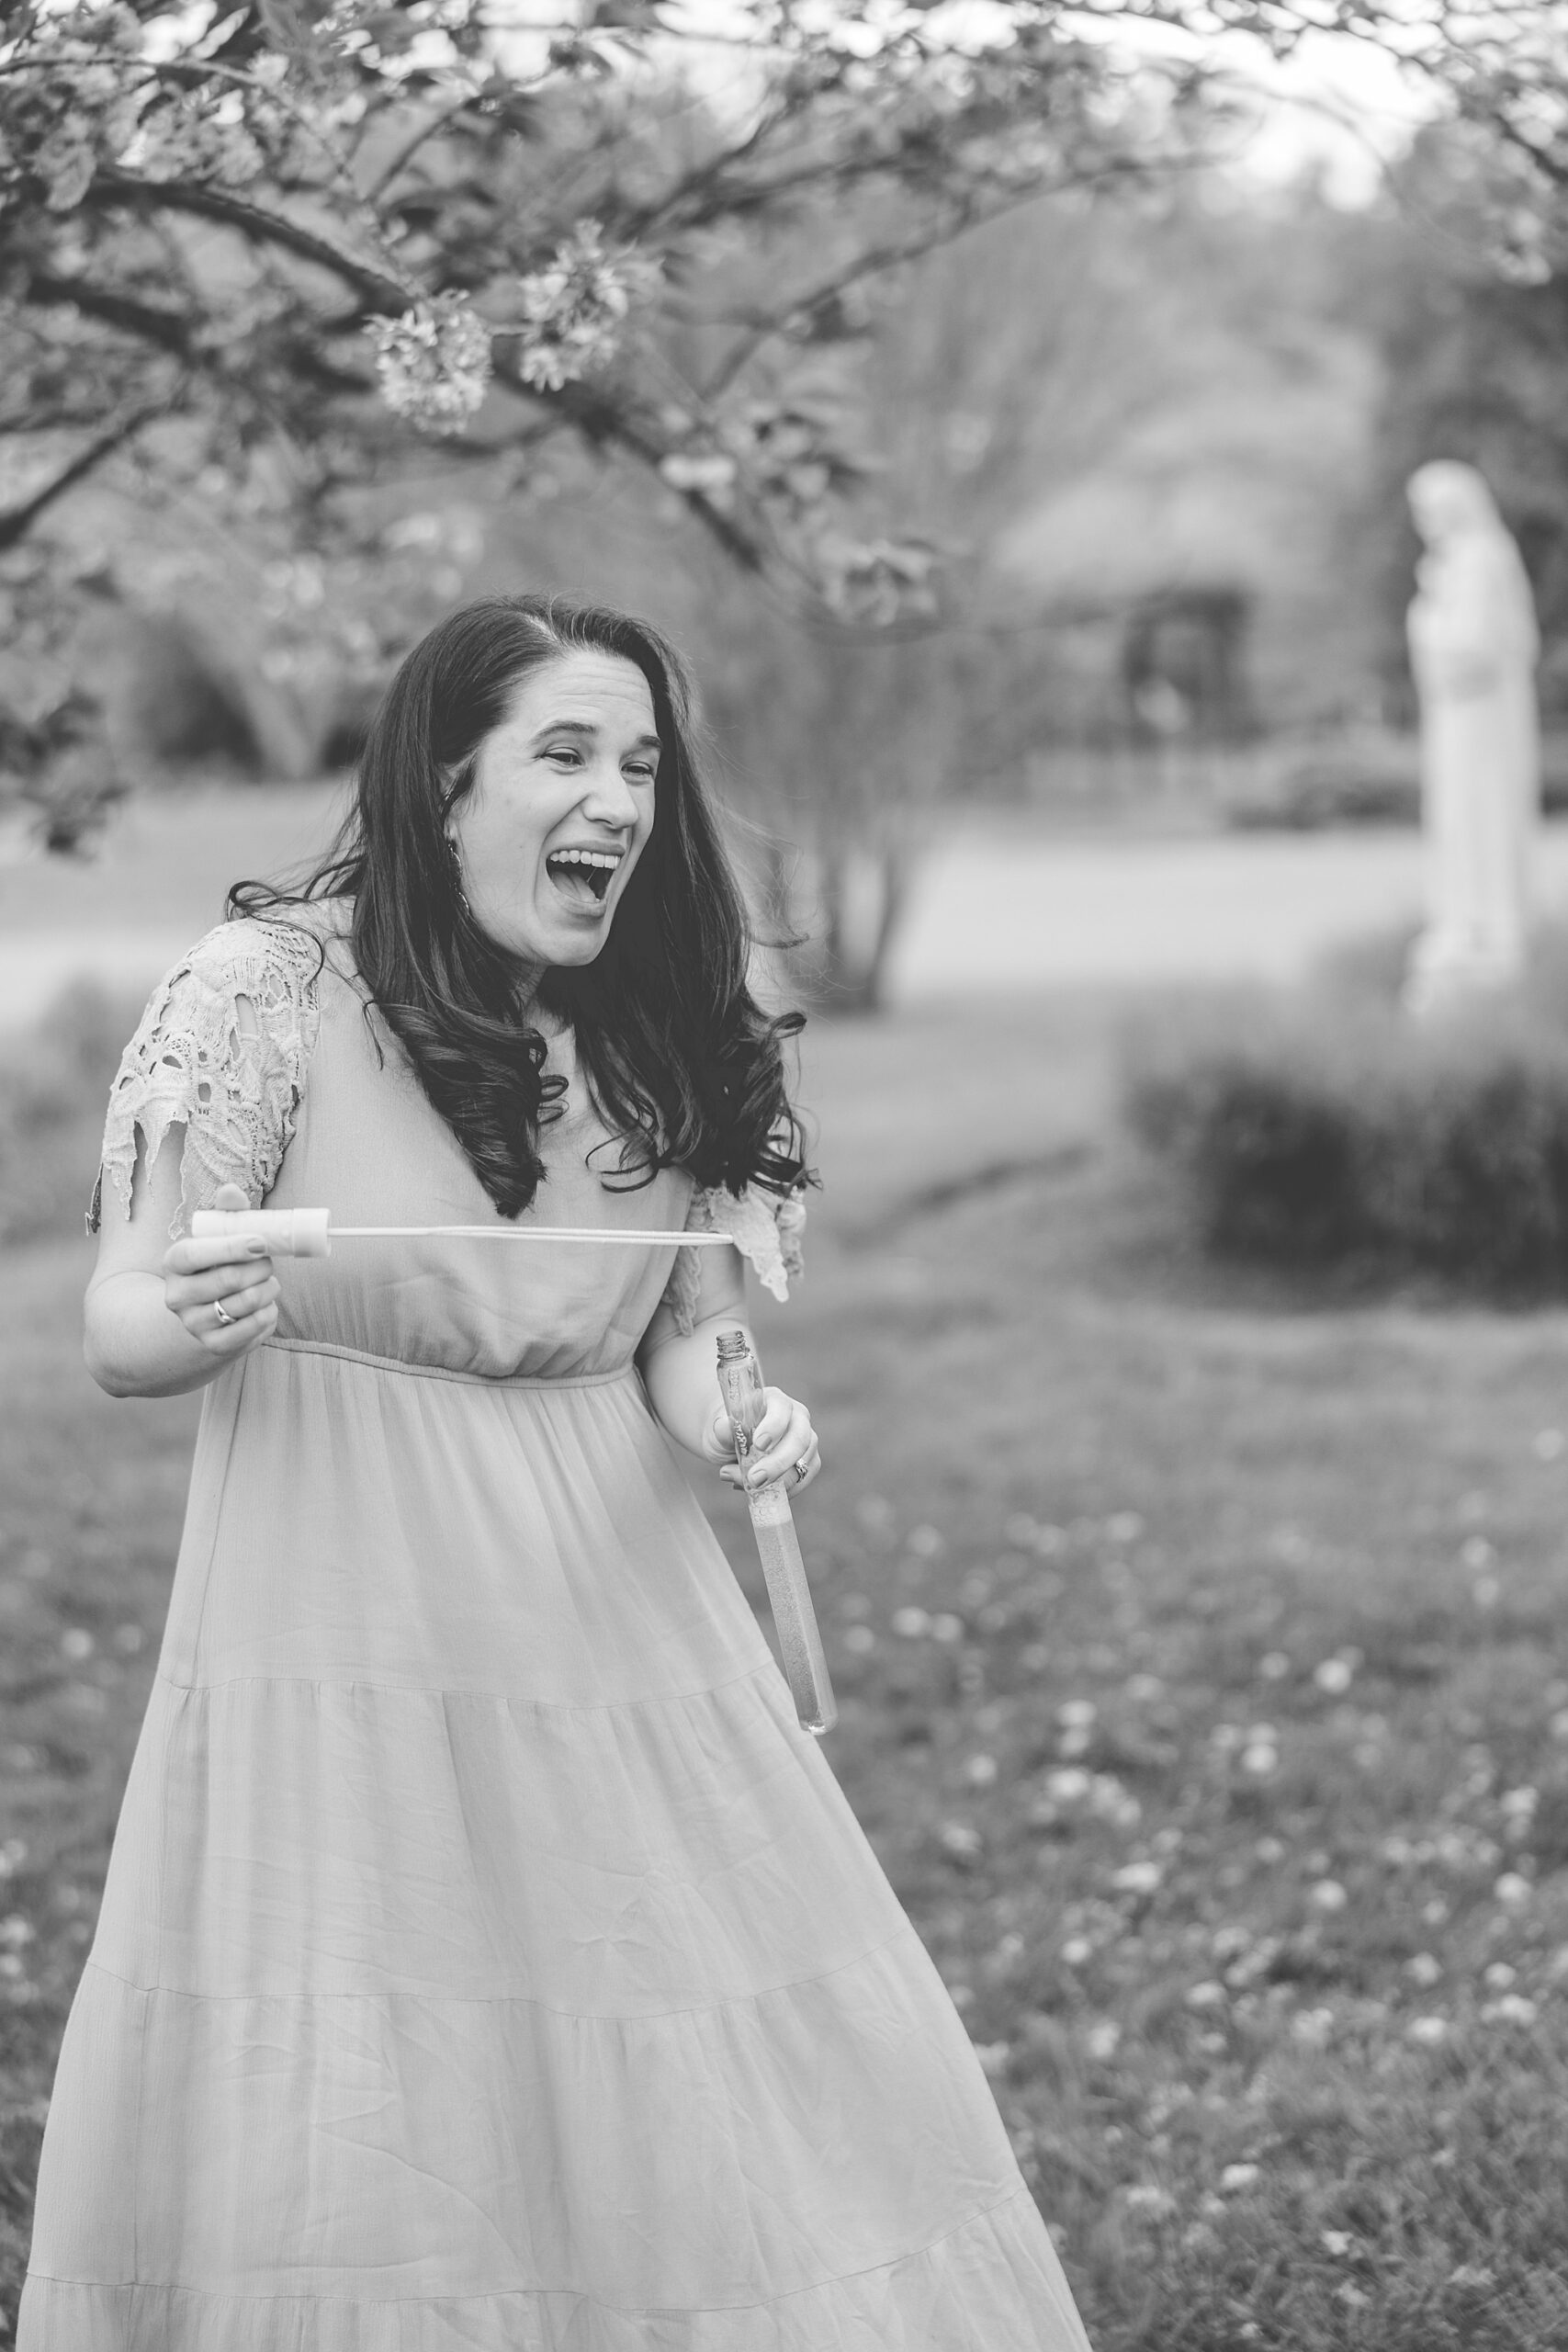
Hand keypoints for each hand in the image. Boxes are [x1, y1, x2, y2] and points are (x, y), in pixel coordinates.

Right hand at [161, 1181, 279, 1358]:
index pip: (196, 1254)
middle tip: (269, 1263)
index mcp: (174, 1262)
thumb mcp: (218, 1238)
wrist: (208, 1314)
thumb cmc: (218, 1266)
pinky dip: (269, 1313)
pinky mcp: (215, 1345)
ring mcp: (193, 1323)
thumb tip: (230, 1190)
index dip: (231, 1247)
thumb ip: (226, 1214)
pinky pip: (254, 1327)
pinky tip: (266, 1306)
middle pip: (228, 1280)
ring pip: (245, 1303)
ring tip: (269, 1283)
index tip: (260, 1242)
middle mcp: (176, 1296)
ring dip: (269, 1289)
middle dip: (260, 1268)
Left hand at [709, 1386, 820, 1495]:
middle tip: (755, 1480)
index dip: (774, 1427)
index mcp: (775, 1401)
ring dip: (778, 1481)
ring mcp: (805, 1440)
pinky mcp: (807, 1462)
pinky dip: (784, 1490)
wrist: (730, 1443)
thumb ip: (722, 1428)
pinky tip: (760, 1493)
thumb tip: (724, 1427)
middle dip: (778, 1463)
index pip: (782, 1409)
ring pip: (804, 1462)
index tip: (758, 1445)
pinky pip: (803, 1479)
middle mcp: (796, 1418)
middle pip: (800, 1439)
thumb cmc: (726, 1430)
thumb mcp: (717, 1427)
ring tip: (746, 1486)